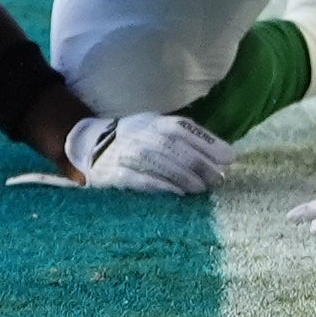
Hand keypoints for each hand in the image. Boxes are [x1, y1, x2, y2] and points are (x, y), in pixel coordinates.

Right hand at [62, 112, 233, 194]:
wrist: (86, 143)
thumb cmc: (132, 139)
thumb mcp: (155, 129)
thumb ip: (184, 141)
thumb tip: (224, 155)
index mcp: (153, 121)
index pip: (183, 128)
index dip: (207, 141)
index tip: (230, 157)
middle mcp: (141, 133)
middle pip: (173, 145)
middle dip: (198, 161)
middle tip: (219, 178)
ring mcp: (126, 152)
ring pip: (158, 161)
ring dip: (182, 175)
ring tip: (202, 189)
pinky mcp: (114, 173)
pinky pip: (138, 179)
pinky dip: (158, 185)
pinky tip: (176, 195)